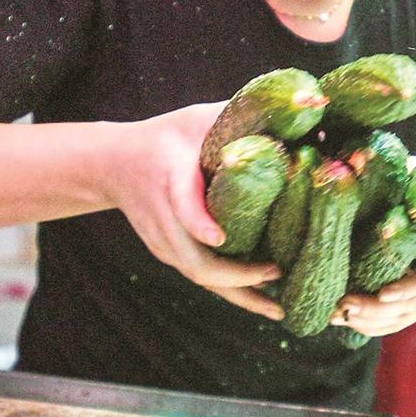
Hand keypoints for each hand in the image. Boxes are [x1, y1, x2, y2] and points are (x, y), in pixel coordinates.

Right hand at [104, 101, 282, 320]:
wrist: (113, 164)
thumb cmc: (166, 138)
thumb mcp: (198, 119)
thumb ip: (240, 116)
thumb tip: (302, 108)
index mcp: (169, 180)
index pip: (180, 206)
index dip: (199, 223)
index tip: (221, 238)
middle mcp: (164, 220)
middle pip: (194, 260)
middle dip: (236, 276)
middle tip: (277, 273)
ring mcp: (164, 243)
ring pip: (200, 277)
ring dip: (240, 295)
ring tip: (279, 307)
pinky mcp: (169, 255)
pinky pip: (202, 278)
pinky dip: (232, 291)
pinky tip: (262, 298)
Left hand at [332, 182, 415, 337]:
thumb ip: (404, 172)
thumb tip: (360, 159)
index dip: (411, 286)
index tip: (384, 293)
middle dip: (378, 310)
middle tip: (344, 304)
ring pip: (406, 317)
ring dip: (371, 320)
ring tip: (337, 314)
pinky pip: (401, 320)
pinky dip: (375, 325)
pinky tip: (347, 320)